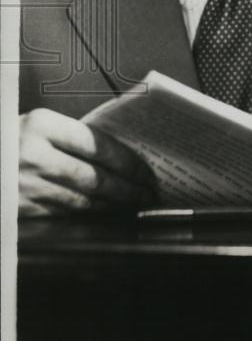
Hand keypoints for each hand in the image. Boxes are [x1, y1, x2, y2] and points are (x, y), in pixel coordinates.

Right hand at [18, 108, 155, 216]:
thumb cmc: (9, 141)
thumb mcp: (35, 127)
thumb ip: (69, 137)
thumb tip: (118, 154)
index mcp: (40, 125)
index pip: (98, 143)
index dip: (127, 160)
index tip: (146, 169)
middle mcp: (33, 155)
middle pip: (95, 176)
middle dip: (127, 187)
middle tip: (148, 192)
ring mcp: (25, 185)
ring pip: (82, 200)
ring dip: (113, 206)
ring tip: (134, 205)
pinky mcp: (20, 210)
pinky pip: (64, 214)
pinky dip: (89, 216)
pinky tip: (104, 215)